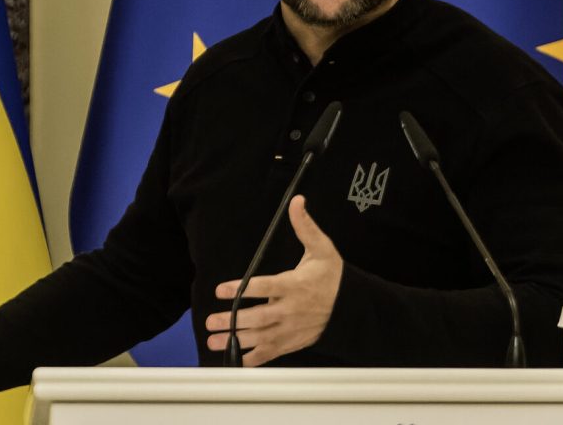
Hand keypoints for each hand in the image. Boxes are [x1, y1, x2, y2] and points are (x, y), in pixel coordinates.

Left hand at [206, 195, 342, 365]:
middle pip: (258, 317)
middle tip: (210, 321)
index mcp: (294, 285)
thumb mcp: (321, 248)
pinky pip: (271, 352)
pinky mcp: (293, 341)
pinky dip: (253, 358)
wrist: (352, 306)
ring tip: (213, 341)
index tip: (221, 290)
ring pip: (260, 337)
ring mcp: (291, 328)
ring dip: (235, 341)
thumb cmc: (332, 275)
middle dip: (232, 321)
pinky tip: (235, 360)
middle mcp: (291, 309)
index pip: (264, 287)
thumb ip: (305, 226)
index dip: (242, 289)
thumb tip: (297, 201)